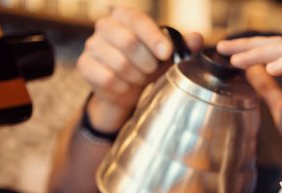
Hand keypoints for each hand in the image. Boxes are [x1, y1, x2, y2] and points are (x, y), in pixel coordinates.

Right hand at [77, 6, 202, 131]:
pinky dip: (122, 87)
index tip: (166, 53)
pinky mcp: (84, 65)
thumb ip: (182, 45)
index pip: (137, 20)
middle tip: (151, 70)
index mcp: (125, 16)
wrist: (124, 88)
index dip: (153, 37)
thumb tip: (197, 38)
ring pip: (119, 64)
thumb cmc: (146, 64)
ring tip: (138, 78)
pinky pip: (107, 79)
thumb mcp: (166, 55)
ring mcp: (92, 45)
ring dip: (136, 77)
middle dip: (147, 63)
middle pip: (128, 42)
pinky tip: (125, 86)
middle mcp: (105, 26)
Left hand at [217, 36, 281, 174]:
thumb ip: (268, 90)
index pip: (272, 52)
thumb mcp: (281, 111)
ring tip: (240, 60)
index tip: (223, 52)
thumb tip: (249, 71)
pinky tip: (270, 68)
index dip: (248, 49)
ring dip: (263, 51)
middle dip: (249, 44)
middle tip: (224, 48)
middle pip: (278, 45)